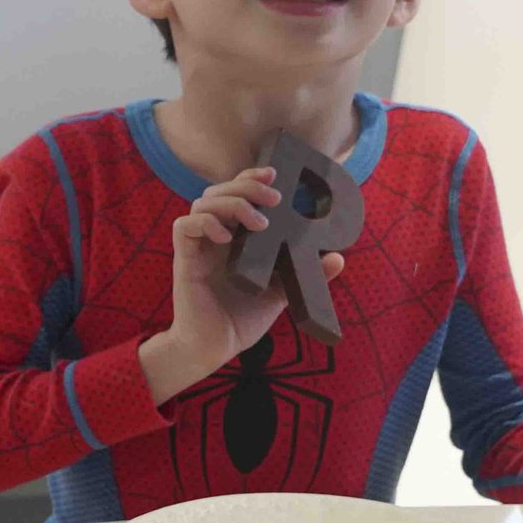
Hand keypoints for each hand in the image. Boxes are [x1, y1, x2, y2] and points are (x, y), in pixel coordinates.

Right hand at [145, 165, 348, 399]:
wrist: (216, 347)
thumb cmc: (241, 319)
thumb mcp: (281, 292)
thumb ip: (304, 273)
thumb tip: (338, 258)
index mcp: (233, 238)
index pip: (236, 193)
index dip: (251, 177)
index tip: (275, 174)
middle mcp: (213, 237)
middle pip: (219, 191)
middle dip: (246, 186)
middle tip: (274, 198)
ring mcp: (198, 247)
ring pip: (202, 202)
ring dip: (232, 204)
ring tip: (259, 223)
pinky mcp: (185, 261)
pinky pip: (184, 227)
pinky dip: (205, 223)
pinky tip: (227, 237)